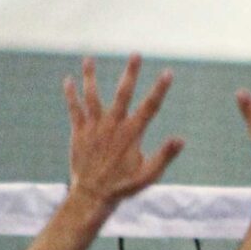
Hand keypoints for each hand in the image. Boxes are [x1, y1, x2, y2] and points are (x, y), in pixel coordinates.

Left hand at [64, 55, 183, 208]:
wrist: (92, 196)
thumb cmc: (123, 186)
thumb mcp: (148, 175)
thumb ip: (164, 156)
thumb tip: (181, 139)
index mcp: (131, 134)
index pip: (150, 107)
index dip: (160, 89)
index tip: (168, 72)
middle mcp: (112, 126)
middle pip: (123, 94)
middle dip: (130, 73)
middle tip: (136, 54)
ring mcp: (94, 127)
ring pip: (92, 96)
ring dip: (91, 76)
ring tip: (89, 58)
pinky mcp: (79, 132)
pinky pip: (74, 109)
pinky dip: (71, 95)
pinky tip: (69, 80)